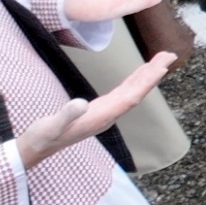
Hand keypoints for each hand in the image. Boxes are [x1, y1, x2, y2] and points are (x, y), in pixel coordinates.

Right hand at [16, 51, 176, 172]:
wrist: (35, 149)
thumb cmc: (43, 137)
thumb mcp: (50, 126)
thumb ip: (65, 116)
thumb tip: (80, 104)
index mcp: (101, 118)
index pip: (130, 98)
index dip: (146, 82)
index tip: (161, 68)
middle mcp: (107, 116)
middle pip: (136, 92)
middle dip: (153, 74)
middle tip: (169, 55)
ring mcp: (104, 113)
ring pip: (131, 92)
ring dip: (146, 76)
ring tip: (160, 60)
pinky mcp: (98, 111)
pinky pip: (122, 94)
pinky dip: (133, 82)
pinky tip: (139, 75)